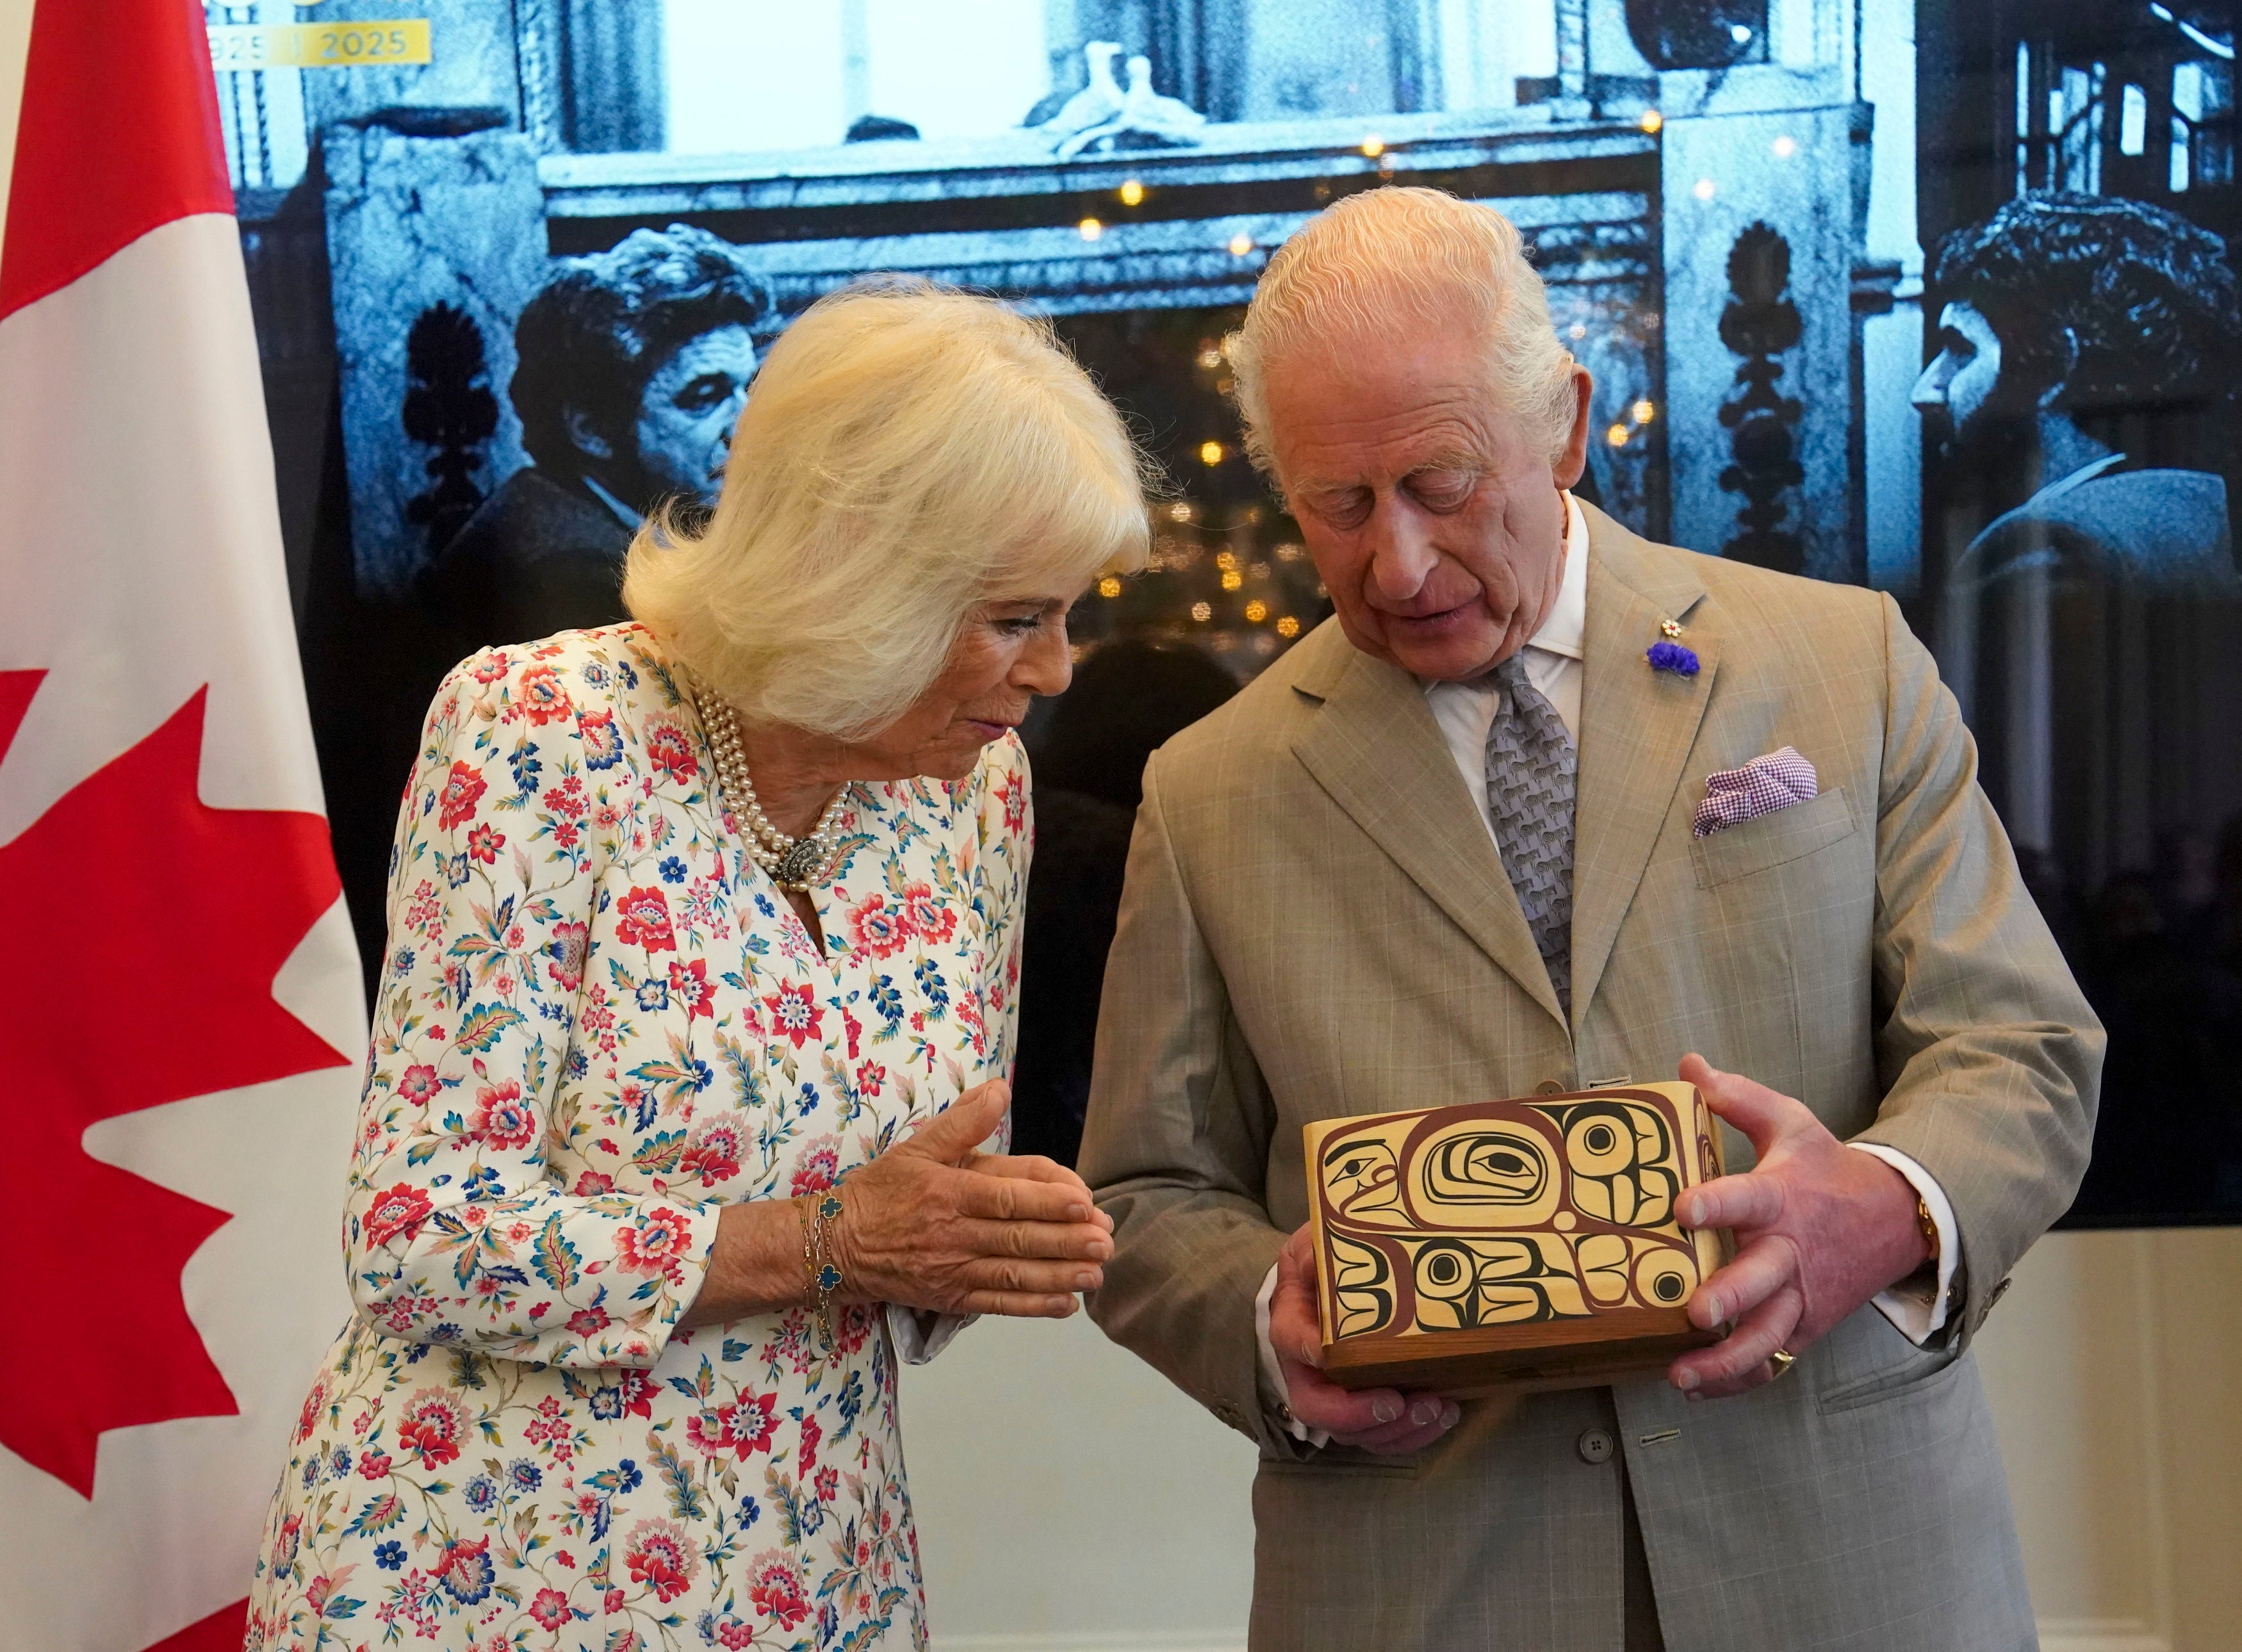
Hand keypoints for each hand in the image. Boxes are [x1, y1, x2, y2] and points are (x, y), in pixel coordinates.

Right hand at [831, 1079, 1114, 1319]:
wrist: (836, 1245)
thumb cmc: (881, 1191)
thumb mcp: (916, 1146)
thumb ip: (962, 1122)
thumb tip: (1000, 1089)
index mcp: (948, 1192)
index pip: (1006, 1198)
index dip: (1047, 1201)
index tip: (1084, 1201)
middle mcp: (953, 1234)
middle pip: (1018, 1238)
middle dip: (1066, 1241)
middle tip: (1106, 1240)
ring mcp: (952, 1270)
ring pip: (1014, 1275)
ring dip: (1059, 1276)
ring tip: (1096, 1273)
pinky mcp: (951, 1298)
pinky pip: (998, 1304)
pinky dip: (1034, 1306)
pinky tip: (1067, 1303)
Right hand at [1267, 1224, 1459, 1452]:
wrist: (1334, 1279)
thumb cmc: (1326, 1262)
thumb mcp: (1315, 1244)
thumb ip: (1315, 1251)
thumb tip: (1316, 1262)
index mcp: (1293, 1323)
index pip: (1290, 1341)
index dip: (1310, 1354)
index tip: (1333, 1357)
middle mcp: (1308, 1368)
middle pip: (1319, 1407)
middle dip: (1359, 1414)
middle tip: (1400, 1403)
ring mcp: (1337, 1393)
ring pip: (1354, 1432)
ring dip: (1395, 1430)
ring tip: (1435, 1409)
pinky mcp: (1367, 1407)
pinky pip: (1383, 1434)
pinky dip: (1413, 1433)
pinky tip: (1445, 1413)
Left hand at [1667, 1053, 1928, 1398]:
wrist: (1895, 1218)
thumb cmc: (1826, 1169)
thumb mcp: (1789, 1122)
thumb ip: (1736, 1098)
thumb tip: (1688, 1064)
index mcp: (1782, 1197)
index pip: (1746, 1197)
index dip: (1715, 1203)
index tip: (1681, 1207)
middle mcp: (1790, 1252)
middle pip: (1762, 1280)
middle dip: (1731, 1296)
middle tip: (1695, 1311)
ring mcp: (1801, 1296)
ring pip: (1768, 1336)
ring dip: (1726, 1360)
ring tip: (1682, 1376)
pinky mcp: (1806, 1327)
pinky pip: (1772, 1360)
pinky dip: (1739, 1379)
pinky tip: (1700, 1390)